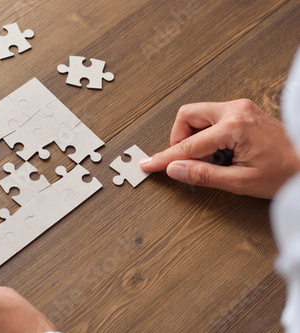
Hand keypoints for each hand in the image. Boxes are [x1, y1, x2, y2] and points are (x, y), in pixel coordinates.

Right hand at [140, 99, 299, 198]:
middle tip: (186, 160)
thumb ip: (203, 175)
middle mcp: (236, 110)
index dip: (165, 157)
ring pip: (198, 114)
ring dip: (194, 136)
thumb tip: (176, 169)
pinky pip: (212, 117)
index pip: (188, 144)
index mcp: (235, 127)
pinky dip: (207, 134)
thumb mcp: (241, 182)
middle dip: (179, 138)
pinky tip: (219, 152)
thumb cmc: (287, 172)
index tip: (150, 163)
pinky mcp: (243, 111)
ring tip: (209, 159)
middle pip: (187, 116)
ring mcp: (241, 108)